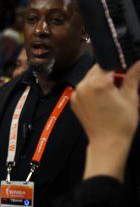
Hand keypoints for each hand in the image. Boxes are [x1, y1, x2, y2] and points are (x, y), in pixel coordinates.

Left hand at [71, 62, 139, 181]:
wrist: (108, 143)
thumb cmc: (121, 124)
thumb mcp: (131, 98)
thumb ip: (133, 76)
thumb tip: (137, 63)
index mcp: (97, 83)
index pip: (108, 64)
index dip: (119, 66)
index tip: (126, 71)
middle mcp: (83, 86)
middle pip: (97, 70)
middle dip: (110, 74)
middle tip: (121, 84)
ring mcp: (76, 94)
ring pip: (90, 78)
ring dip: (101, 81)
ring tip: (113, 94)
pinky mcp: (74, 101)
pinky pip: (84, 88)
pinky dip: (93, 89)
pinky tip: (103, 100)